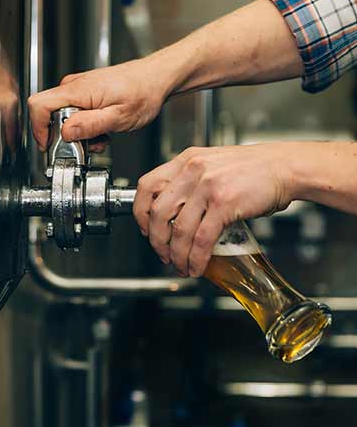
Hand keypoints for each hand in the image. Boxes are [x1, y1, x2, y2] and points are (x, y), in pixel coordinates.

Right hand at [28, 57, 171, 150]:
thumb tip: (65, 132)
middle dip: (66, 136)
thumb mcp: (118, 117)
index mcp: (78, 90)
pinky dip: (86, 127)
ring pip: (63, 118)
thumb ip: (90, 125)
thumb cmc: (143, 92)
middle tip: (87, 144)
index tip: (49, 146)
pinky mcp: (84, 93)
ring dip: (79, 134)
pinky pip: (74, 114)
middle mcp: (73, 86)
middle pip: (50, 115)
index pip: (38, 105)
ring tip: (101, 137)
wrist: (156, 79)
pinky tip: (102, 130)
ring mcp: (78, 89)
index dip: (38, 129)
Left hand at [133, 144, 294, 276]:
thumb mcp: (211, 165)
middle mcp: (192, 171)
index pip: (146, 186)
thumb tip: (175, 213)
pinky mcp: (225, 203)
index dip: (140, 212)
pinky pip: (203, 238)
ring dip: (177, 254)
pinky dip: (197, 258)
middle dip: (156, 240)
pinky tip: (197, 266)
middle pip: (158, 212)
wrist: (285, 166)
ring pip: (179, 229)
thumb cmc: (252, 169)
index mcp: (185, 161)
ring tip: (181, 265)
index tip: (145, 229)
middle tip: (162, 254)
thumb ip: (190, 182)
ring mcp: (208, 186)